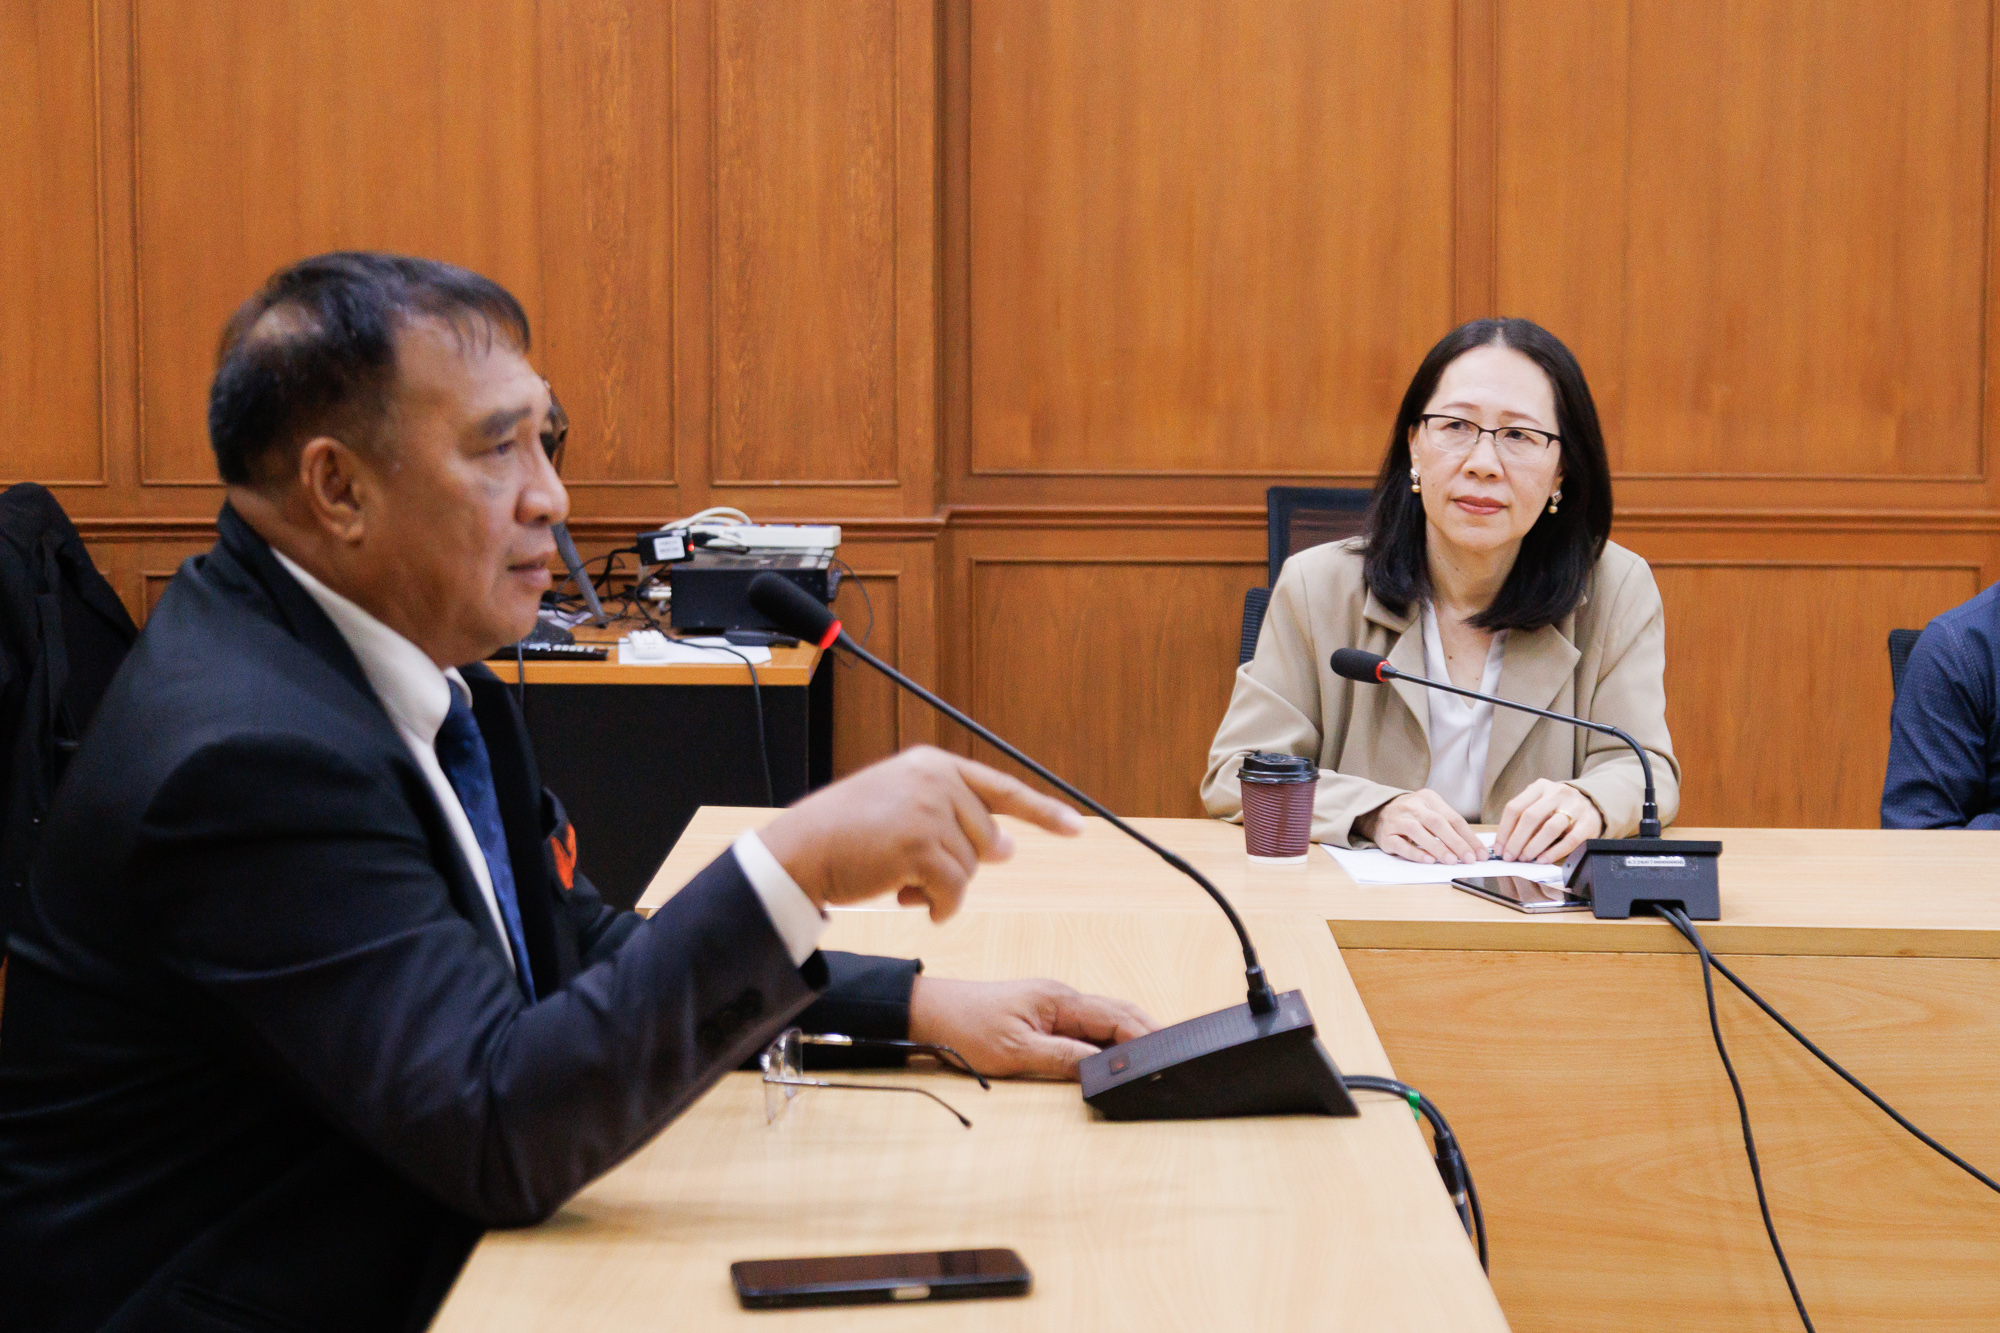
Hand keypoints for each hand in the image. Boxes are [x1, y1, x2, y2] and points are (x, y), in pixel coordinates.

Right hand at [758, 745, 1083, 920]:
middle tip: (917, 876)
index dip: (1042, 811)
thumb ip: (952, 819)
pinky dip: (940, 908)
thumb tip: (1007, 848)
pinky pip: (954, 892)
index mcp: (933, 764)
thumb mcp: (900, 809)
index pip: (1001, 789)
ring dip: (942, 890)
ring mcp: (928, 809)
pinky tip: (910, 903)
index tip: (1077, 828)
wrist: (799, 851)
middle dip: (961, 867)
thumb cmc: (846, 834)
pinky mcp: (919, 844)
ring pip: (971, 870)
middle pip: (986, 840)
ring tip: (902, 884)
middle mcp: (935, 779)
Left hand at [907, 977, 1155, 1080]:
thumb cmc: (966, 1027)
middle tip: (1174, 1054)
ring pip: (1104, 1018)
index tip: (1167, 1054)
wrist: (930, 1013)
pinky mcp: (1042, 1016)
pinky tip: (1113, 1056)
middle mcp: (1062, 998)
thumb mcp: (1016, 1051)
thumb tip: (1103, 1066)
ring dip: (1128, 1035)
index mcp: (1060, 1000)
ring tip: (1153, 1056)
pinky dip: (1106, 1039)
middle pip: (1118, 1012)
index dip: (1144, 1036)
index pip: (1116, 1017)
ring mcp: (1053, 1006)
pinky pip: (1086, 1025)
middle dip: (1147, 1031)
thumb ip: (1063, 1057)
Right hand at [1356, 789, 1482, 863]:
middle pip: (1436, 822)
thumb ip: (1449, 828)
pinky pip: (1401, 844)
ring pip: (1418, 831)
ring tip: (1451, 861)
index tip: (1480, 853)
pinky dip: (1415, 853)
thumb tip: (1473, 848)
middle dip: (1456, 842)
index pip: (1453, 817)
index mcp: (1428, 798)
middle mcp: (1412, 806)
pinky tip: (1428, 860)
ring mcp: (1397, 819)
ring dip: (1436, 847)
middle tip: (1469, 858)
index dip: (1469, 837)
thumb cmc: (1412, 817)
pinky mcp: (1385, 835)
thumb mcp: (1431, 813)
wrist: (1377, 814)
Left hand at [1495, 779, 1602, 862]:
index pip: (1515, 807)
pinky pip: (1570, 840)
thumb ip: (1522, 820)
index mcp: (1540, 787)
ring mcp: (1575, 807)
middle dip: (1516, 840)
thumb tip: (1502, 845)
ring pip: (1550, 828)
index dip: (1504, 830)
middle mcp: (1557, 793)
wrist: (1593, 804)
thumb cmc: (1558, 808)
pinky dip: (1554, 852)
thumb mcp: (1540, 805)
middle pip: (1530, 817)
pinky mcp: (1588, 823)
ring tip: (1525, 858)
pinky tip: (1543, 860)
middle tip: (1509, 856)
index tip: (1499, 848)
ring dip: (1533, 846)